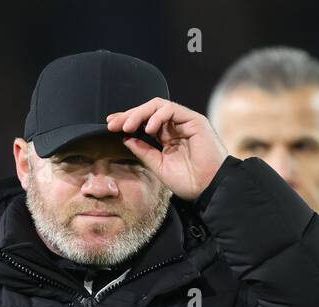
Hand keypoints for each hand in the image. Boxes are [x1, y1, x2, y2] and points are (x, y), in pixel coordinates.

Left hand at [106, 97, 227, 201]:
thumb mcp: (158, 166)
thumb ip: (144, 151)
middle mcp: (176, 126)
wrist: (207, 189)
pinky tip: (147, 128)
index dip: (127, 120)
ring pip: (158, 106)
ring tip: (127, 126)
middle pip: (148, 111)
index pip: (145, 122)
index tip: (111, 125)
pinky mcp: (194, 120)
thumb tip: (126, 138)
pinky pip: (171, 109)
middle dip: (128, 115)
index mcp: (168, 137)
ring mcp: (185, 122)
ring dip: (139, 114)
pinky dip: (157, 116)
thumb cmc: (188, 182)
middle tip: (112, 124)